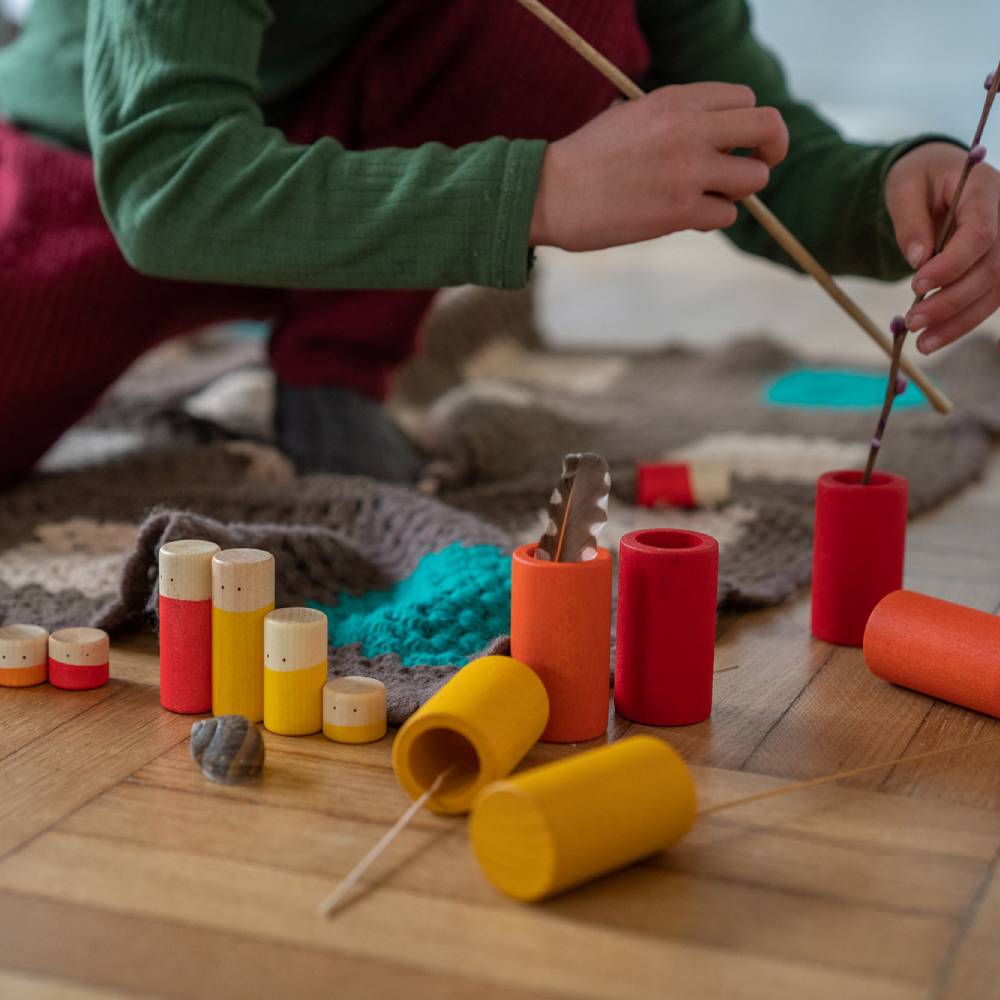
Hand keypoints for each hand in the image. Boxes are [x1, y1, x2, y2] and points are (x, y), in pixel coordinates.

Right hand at [529, 83, 787, 251]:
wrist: (552, 193)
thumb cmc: (587, 158)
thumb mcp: (632, 116)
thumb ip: (675, 118)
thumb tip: (711, 134)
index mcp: (677, 101)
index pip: (745, 100)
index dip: (746, 123)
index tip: (734, 141)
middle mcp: (690, 130)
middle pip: (768, 128)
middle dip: (771, 149)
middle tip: (757, 164)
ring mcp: (688, 172)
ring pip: (754, 179)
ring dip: (738, 191)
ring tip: (710, 197)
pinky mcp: (680, 211)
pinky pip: (726, 215)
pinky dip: (712, 219)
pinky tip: (686, 217)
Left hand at [885, 142, 999, 352]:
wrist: (937, 176)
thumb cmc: (920, 178)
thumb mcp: (904, 188)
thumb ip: (909, 221)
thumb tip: (918, 261)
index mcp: (985, 191)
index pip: (980, 234)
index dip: (952, 265)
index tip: (918, 285)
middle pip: (991, 268)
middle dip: (951, 301)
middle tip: (913, 322)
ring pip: (994, 290)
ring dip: (958, 322)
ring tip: (923, 344)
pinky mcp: (997, 266)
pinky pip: (988, 298)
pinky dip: (962, 322)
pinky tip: (935, 339)